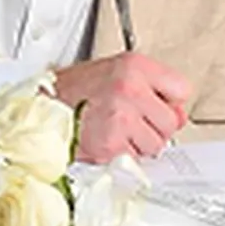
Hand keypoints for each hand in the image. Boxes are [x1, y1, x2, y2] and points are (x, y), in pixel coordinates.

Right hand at [51, 52, 191, 161]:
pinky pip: (135, 159)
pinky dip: (122, 156)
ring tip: (115, 130)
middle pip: (172, 122)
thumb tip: (179, 115)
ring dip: (138, 144)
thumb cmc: (76, 91)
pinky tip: (105, 140)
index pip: (182, 90)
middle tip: (131, 122)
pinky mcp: (111, 144)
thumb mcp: (118, 73)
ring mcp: (121, 117)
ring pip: (156, 145)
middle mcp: (130, 88)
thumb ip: (152, 88)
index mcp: (134, 66)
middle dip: (154, 128)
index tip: (155, 105)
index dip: (169, 102)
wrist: (42, 108)